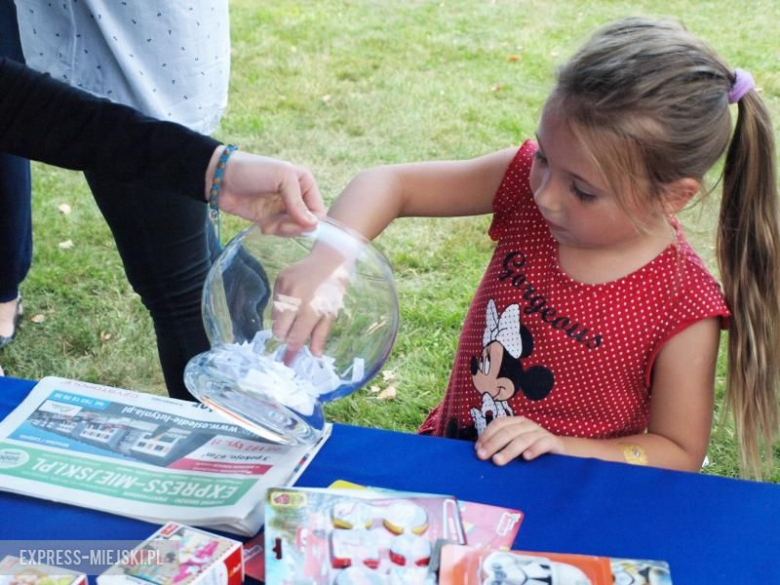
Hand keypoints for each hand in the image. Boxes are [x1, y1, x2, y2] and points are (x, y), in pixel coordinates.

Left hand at [208, 149, 325, 233]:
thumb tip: (313, 225)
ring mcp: (283, 208)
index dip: (309, 221)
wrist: (220, 178)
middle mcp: (297, 196)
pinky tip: (263, 227)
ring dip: (282, 231)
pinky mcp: (270, 218)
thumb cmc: (252, 170)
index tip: (293, 222)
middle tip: (277, 225)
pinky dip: (274, 232)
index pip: (318, 210)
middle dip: (293, 227)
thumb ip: (297, 201)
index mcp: (305, 183)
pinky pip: (281, 232)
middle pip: (307, 223)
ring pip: (294, 230)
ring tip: (268, 225)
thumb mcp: (281, 177)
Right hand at [271, 249, 349, 363]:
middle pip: (279, 331)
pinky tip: (295, 298)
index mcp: (311, 309)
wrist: (330, 257)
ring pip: (275, 317)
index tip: (287, 362)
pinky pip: (274, 302)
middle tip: (295, 333)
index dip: (291, 352)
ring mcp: (285, 288)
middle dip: (285, 336)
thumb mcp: (331, 312)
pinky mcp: (279, 279)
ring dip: (284, 321)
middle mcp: (295, 299)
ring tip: (299, 311)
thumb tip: (315, 355)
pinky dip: (282, 306)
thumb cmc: (334, 287)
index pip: (296, 338)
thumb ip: (320, 334)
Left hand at [475, 416, 564, 464]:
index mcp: (516, 423)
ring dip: (509, 450)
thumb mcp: (515, 447)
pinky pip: (543, 443)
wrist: (561, 452)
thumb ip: (502, 447)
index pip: (498, 424)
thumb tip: (481, 454)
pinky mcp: (553, 442)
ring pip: (523, 439)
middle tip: (482, 456)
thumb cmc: (532, 450)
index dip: (487, 435)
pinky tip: (526, 457)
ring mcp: (540, 432)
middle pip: (508, 432)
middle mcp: (527, 425)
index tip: (477, 449)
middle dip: (493, 444)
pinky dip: (534, 449)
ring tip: (498, 461)